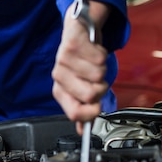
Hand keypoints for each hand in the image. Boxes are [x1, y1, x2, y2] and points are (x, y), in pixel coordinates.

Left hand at [51, 0, 110, 132]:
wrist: (78, 31)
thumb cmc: (80, 61)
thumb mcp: (79, 86)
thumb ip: (82, 107)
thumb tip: (83, 130)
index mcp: (60, 91)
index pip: (75, 113)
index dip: (92, 113)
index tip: (98, 106)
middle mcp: (58, 76)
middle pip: (91, 94)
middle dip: (102, 86)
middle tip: (96, 77)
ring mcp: (63, 60)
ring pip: (99, 75)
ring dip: (102, 68)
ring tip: (93, 62)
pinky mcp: (72, 44)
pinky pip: (100, 58)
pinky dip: (102, 54)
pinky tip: (93, 50)